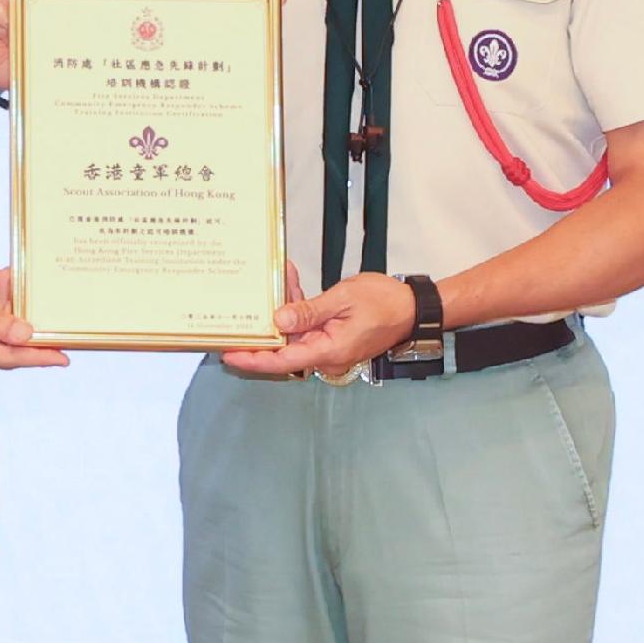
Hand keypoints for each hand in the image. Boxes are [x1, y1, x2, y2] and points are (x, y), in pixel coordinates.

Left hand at [220, 272, 417, 379]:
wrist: (413, 308)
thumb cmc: (385, 302)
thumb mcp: (344, 299)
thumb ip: (309, 310)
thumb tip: (278, 320)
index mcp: (329, 351)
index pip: (283, 361)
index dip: (254, 359)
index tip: (229, 353)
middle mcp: (327, 355)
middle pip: (284, 348)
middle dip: (262, 328)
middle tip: (236, 314)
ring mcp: (329, 348)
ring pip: (295, 333)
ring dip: (282, 310)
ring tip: (274, 280)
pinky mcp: (332, 338)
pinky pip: (308, 326)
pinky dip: (299, 307)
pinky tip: (290, 281)